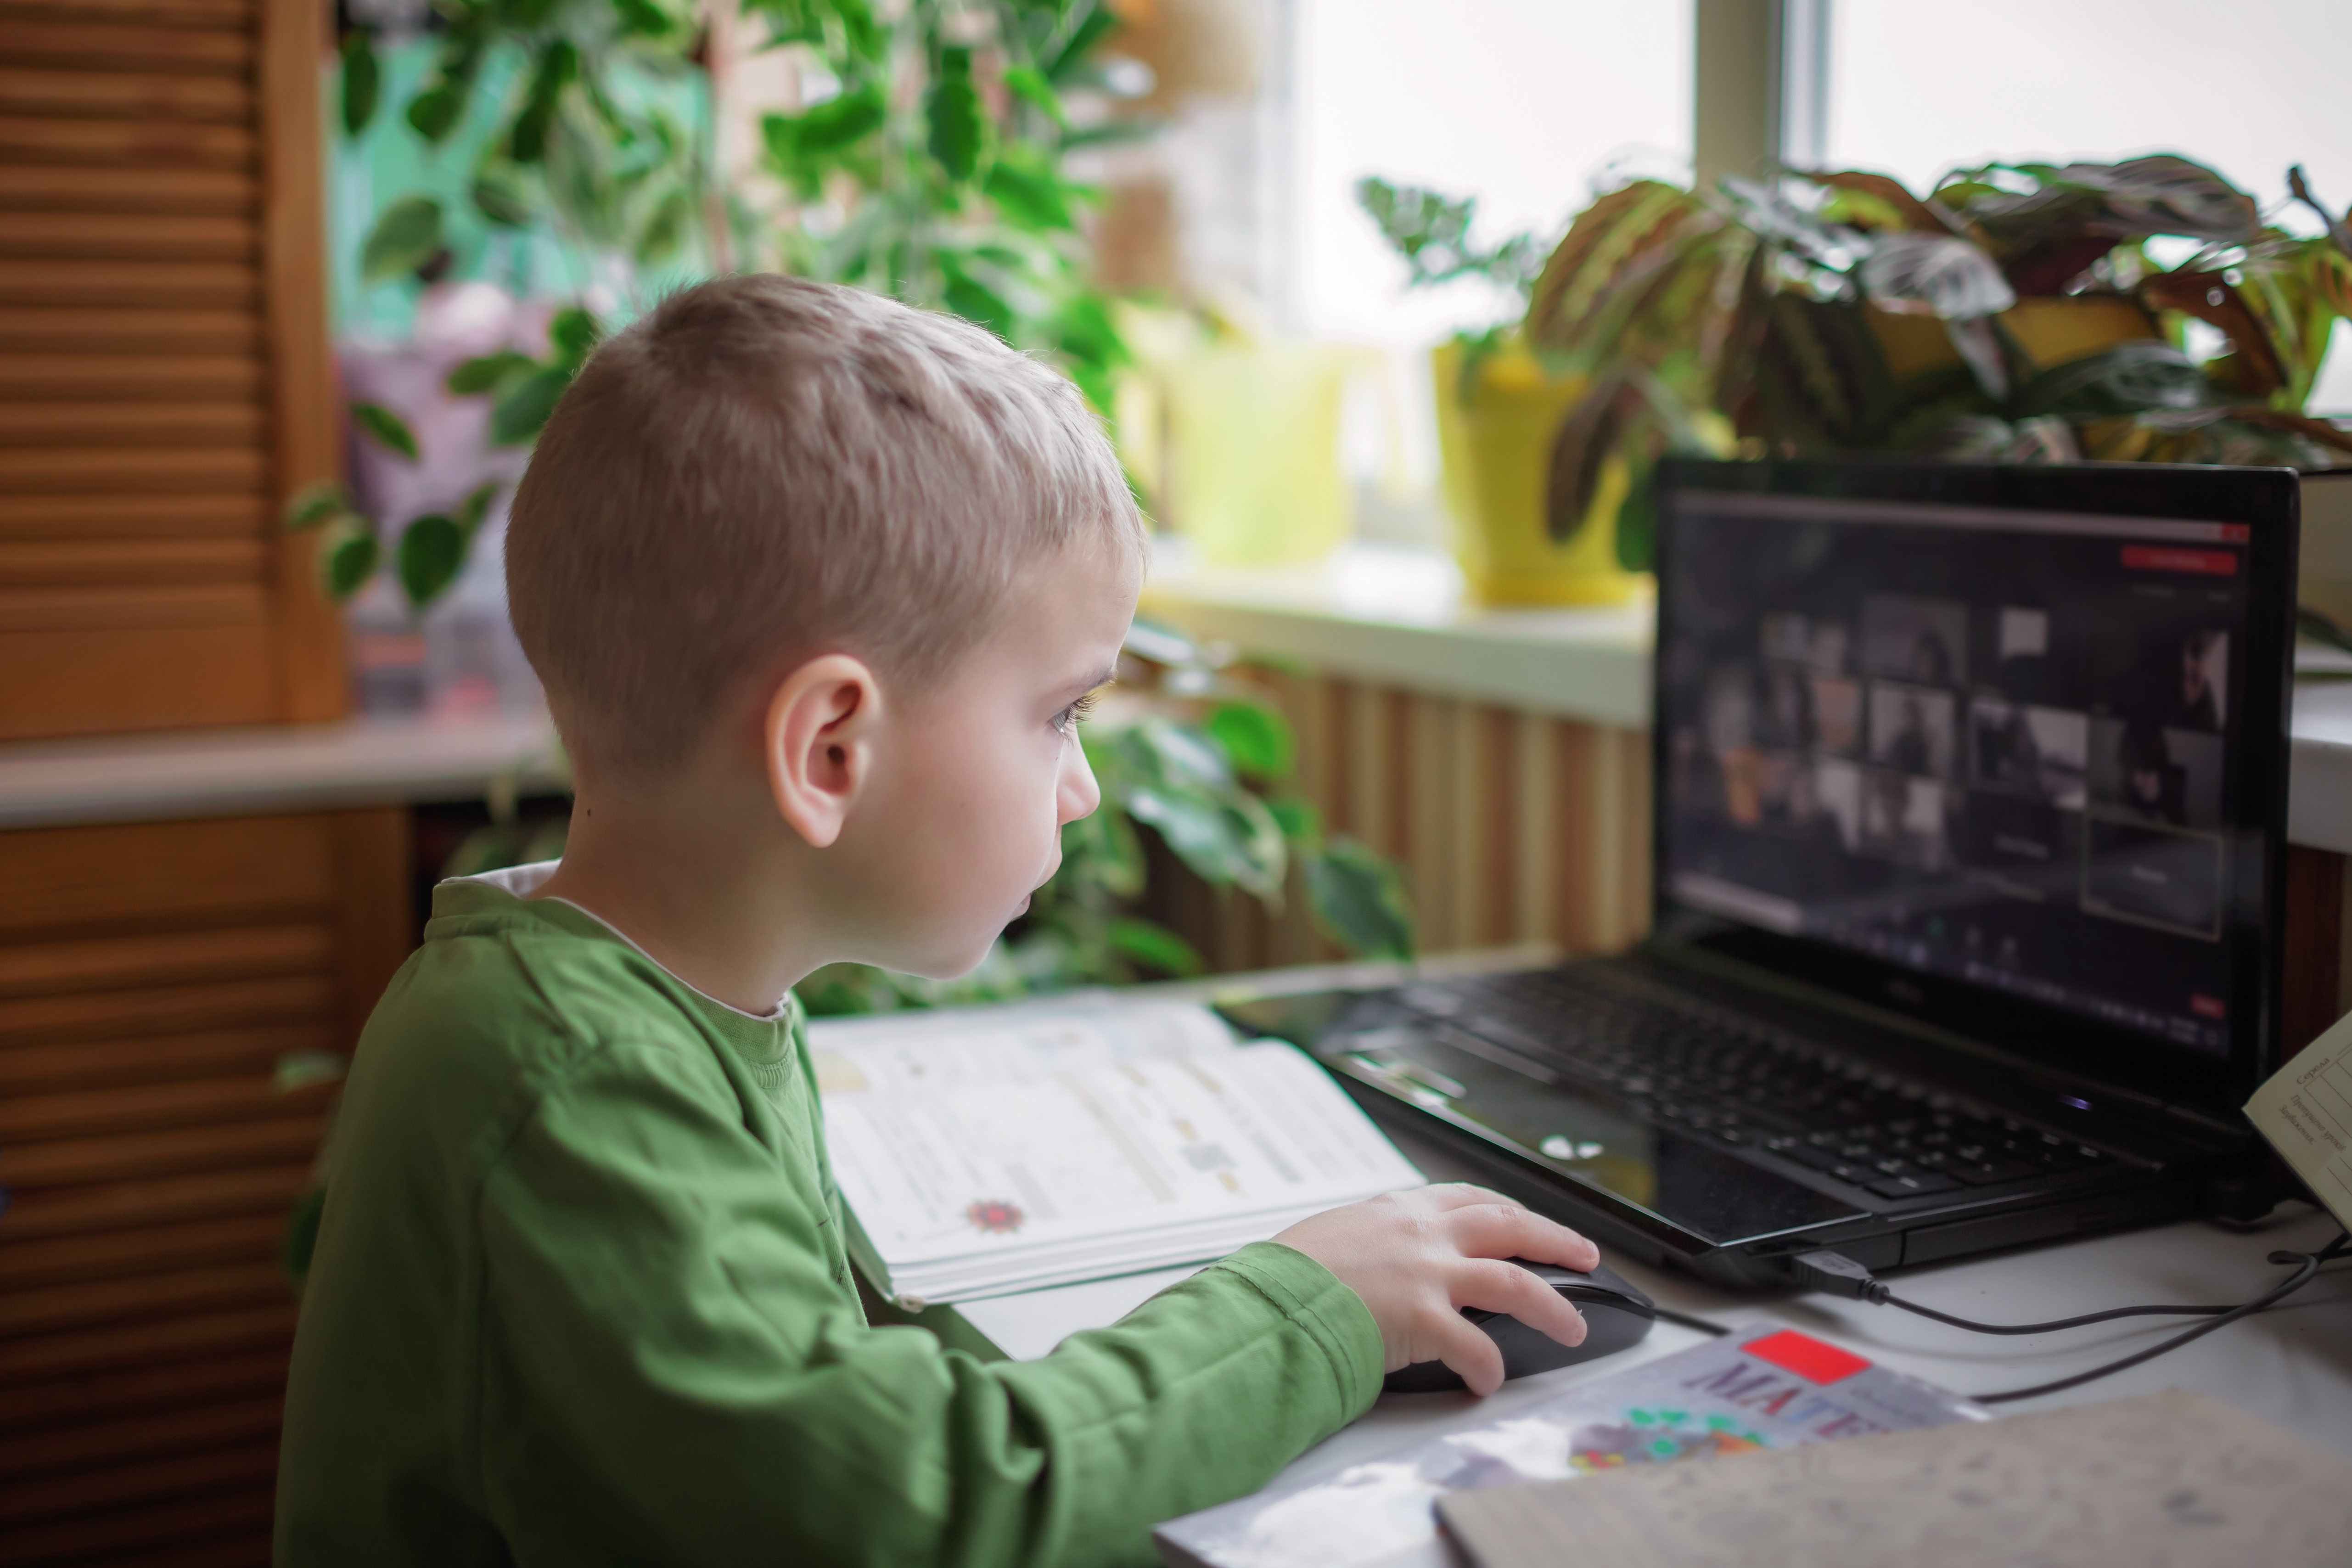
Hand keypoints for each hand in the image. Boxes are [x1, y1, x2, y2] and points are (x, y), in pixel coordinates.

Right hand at [1273, 1184, 1600, 1396]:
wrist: (1267, 1300)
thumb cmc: (1284, 1276)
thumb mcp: (1330, 1236)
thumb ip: (1367, 1242)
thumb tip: (1377, 1262)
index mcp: (1396, 1210)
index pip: (1467, 1198)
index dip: (1507, 1209)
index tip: (1526, 1217)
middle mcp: (1421, 1234)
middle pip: (1508, 1226)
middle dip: (1553, 1239)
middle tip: (1584, 1255)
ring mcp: (1427, 1273)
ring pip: (1513, 1281)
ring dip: (1551, 1305)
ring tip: (1574, 1327)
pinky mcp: (1424, 1318)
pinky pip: (1476, 1347)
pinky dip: (1489, 1367)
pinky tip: (1489, 1382)